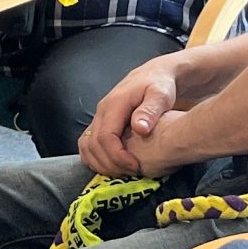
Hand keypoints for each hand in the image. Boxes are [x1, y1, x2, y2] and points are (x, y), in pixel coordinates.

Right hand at [78, 56, 182, 176]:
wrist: (155, 75)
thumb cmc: (161, 85)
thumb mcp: (161, 95)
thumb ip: (150, 111)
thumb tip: (139, 128)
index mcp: (114, 104)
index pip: (105, 137)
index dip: (117, 156)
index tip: (135, 166)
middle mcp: (102, 111)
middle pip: (93, 145)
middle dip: (110, 163)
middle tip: (131, 173)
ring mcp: (99, 117)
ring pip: (86, 146)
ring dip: (100, 163)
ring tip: (121, 172)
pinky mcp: (101, 123)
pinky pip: (89, 145)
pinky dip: (96, 159)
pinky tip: (114, 166)